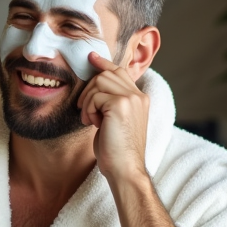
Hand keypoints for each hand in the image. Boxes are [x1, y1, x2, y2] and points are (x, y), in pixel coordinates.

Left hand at [79, 52, 149, 184]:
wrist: (124, 169)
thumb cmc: (116, 150)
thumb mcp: (115, 121)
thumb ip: (111, 102)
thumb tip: (95, 87)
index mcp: (140, 98)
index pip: (120, 72)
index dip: (104, 64)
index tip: (91, 57)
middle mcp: (138, 95)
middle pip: (106, 75)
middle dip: (89, 90)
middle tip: (86, 112)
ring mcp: (131, 99)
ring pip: (99, 83)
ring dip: (88, 102)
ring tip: (91, 120)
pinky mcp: (120, 105)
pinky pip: (95, 96)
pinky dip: (89, 110)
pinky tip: (94, 124)